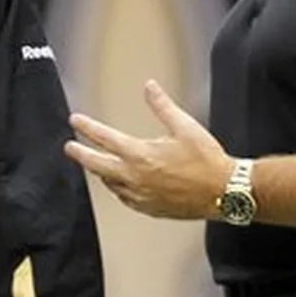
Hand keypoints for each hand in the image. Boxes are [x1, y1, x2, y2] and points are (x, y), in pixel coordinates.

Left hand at [64, 80, 233, 219]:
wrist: (225, 192)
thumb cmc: (207, 161)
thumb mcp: (185, 126)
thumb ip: (162, 106)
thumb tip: (150, 87)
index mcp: (141, 155)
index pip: (105, 138)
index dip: (87, 127)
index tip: (75, 121)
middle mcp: (135, 178)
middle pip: (97, 165)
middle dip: (81, 155)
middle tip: (70, 148)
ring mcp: (141, 196)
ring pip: (110, 183)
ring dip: (100, 172)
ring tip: (95, 164)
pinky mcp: (150, 209)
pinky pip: (125, 198)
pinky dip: (117, 188)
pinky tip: (120, 185)